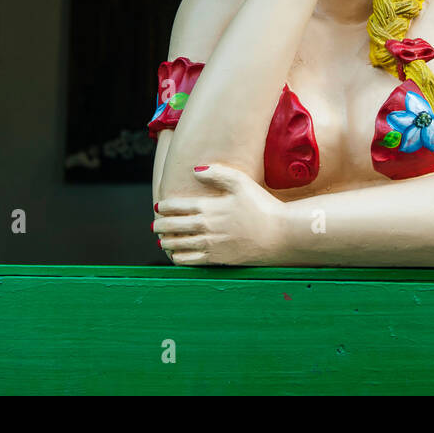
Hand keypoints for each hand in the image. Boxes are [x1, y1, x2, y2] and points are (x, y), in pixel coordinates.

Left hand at [154, 164, 286, 264]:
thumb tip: (194, 171)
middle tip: (154, 225)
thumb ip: (217, 173)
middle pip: (174, 227)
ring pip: (179, 245)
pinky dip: (179, 258)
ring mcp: (210, 244)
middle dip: (161, 225)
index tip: (159, 207)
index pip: (178, 207)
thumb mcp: (241, 182)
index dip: (165, 207)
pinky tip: (176, 256)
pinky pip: (191, 261)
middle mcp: (205, 227)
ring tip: (161, 241)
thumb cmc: (261, 205)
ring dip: (167, 242)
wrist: (279, 233)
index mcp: (208, 207)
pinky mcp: (217, 259)